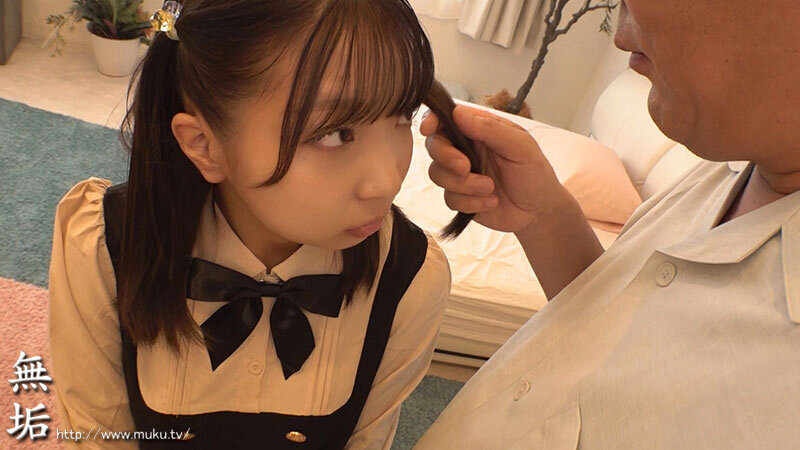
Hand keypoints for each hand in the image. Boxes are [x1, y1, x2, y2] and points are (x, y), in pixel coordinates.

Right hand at [421, 105, 566, 232]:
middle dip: (446, 158)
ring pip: (438, 174)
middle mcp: (465, 149)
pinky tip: (491, 202)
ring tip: (490, 188)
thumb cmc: (534, 173)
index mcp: (479, 130)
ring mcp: (461, 174)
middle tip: (465, 168)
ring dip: (464, 185)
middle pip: (435, 146)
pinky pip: (450, 199)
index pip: (447, 118)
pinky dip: (470, 203)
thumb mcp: (520, 146)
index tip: (429, 129)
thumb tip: (459, 114)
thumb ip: (490, 129)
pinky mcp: (461, 197)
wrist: (539, 211)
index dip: (432, 121)